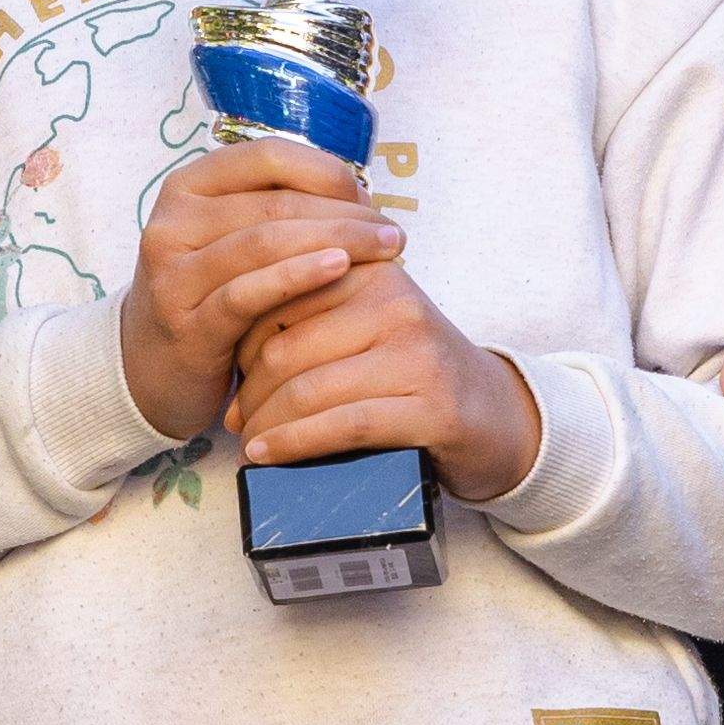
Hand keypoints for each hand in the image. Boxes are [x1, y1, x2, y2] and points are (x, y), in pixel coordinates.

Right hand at [119, 138, 400, 437]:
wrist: (151, 369)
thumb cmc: (214, 295)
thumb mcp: (236, 242)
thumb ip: (283, 213)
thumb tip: (363, 197)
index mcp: (189, 186)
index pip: (268, 155)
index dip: (327, 171)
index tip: (369, 199)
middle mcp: (173, 222)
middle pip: (274, 202)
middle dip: (344, 214)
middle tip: (394, 233)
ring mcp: (173, 273)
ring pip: (264, 242)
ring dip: (336, 242)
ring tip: (386, 251)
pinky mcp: (186, 323)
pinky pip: (248, 293)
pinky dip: (299, 277)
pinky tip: (339, 270)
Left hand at [229, 257, 544, 504]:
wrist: (494, 414)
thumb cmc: (412, 370)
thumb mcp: (368, 320)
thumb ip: (313, 311)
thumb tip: (229, 341)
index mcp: (373, 269)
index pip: (279, 296)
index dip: (242, 340)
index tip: (234, 374)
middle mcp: (397, 302)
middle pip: (286, 347)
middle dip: (250, 391)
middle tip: (236, 420)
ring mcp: (417, 355)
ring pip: (307, 388)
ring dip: (265, 424)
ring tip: (250, 442)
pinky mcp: (431, 408)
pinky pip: (341, 425)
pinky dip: (294, 444)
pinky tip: (271, 455)